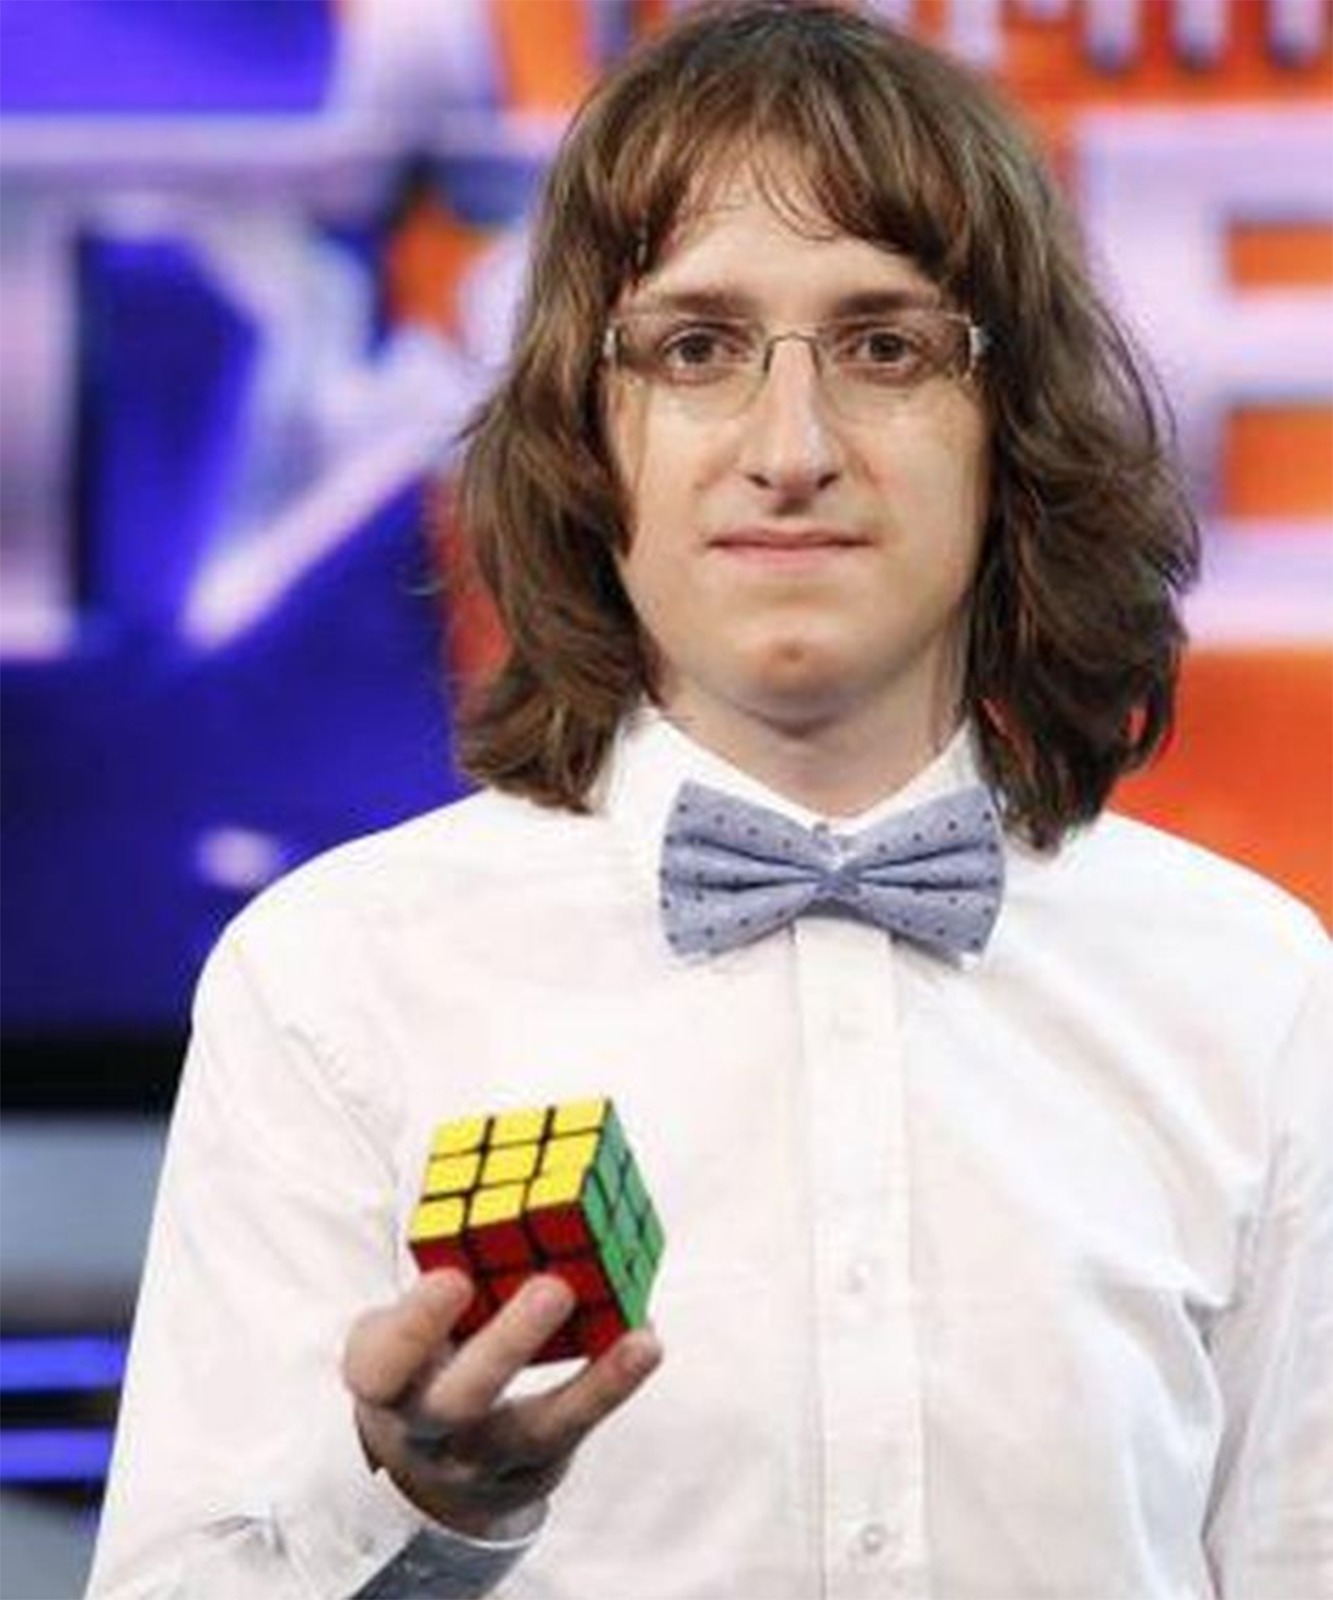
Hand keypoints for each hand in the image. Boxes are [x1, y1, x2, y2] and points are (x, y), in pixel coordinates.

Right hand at [343, 1269, 662, 1537]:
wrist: (429, 1462)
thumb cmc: (422, 1359)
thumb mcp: (402, 1324)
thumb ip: (440, 1269)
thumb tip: (505, 1177)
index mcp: (385, 1381)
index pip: (382, 1365)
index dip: (414, 1326)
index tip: (452, 1276)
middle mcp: (428, 1428)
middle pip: (459, 1402)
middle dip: (506, 1345)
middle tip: (553, 1289)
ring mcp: (481, 1459)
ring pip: (534, 1432)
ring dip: (590, 1385)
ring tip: (638, 1341)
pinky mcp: (533, 1470)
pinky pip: (576, 1432)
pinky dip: (612, 1386)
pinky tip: (644, 1343)